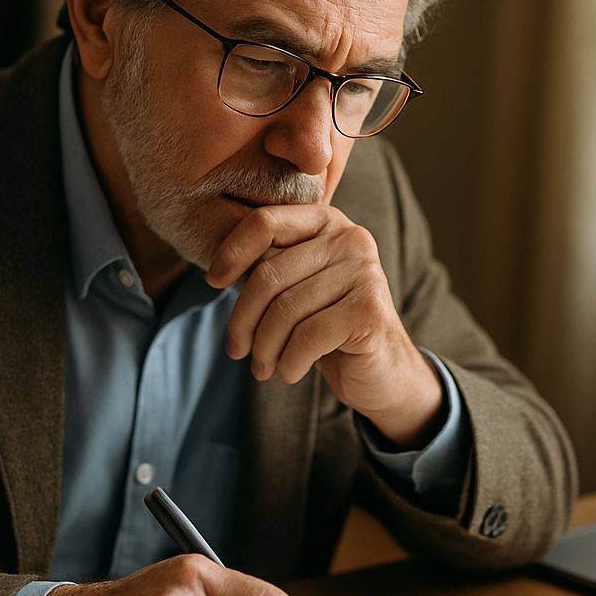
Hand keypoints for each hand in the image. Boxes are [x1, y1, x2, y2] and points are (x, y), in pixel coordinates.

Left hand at [206, 203, 442, 445]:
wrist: (383, 373)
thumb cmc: (329, 329)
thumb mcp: (297, 289)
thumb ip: (270, 267)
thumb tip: (216, 270)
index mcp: (328, 223)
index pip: (266, 223)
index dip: (231, 252)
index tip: (212, 282)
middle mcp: (351, 239)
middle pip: (269, 274)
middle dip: (243, 320)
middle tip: (237, 351)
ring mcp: (365, 273)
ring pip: (285, 310)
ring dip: (265, 349)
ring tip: (263, 368)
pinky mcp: (370, 311)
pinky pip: (307, 337)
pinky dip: (289, 363)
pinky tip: (290, 373)